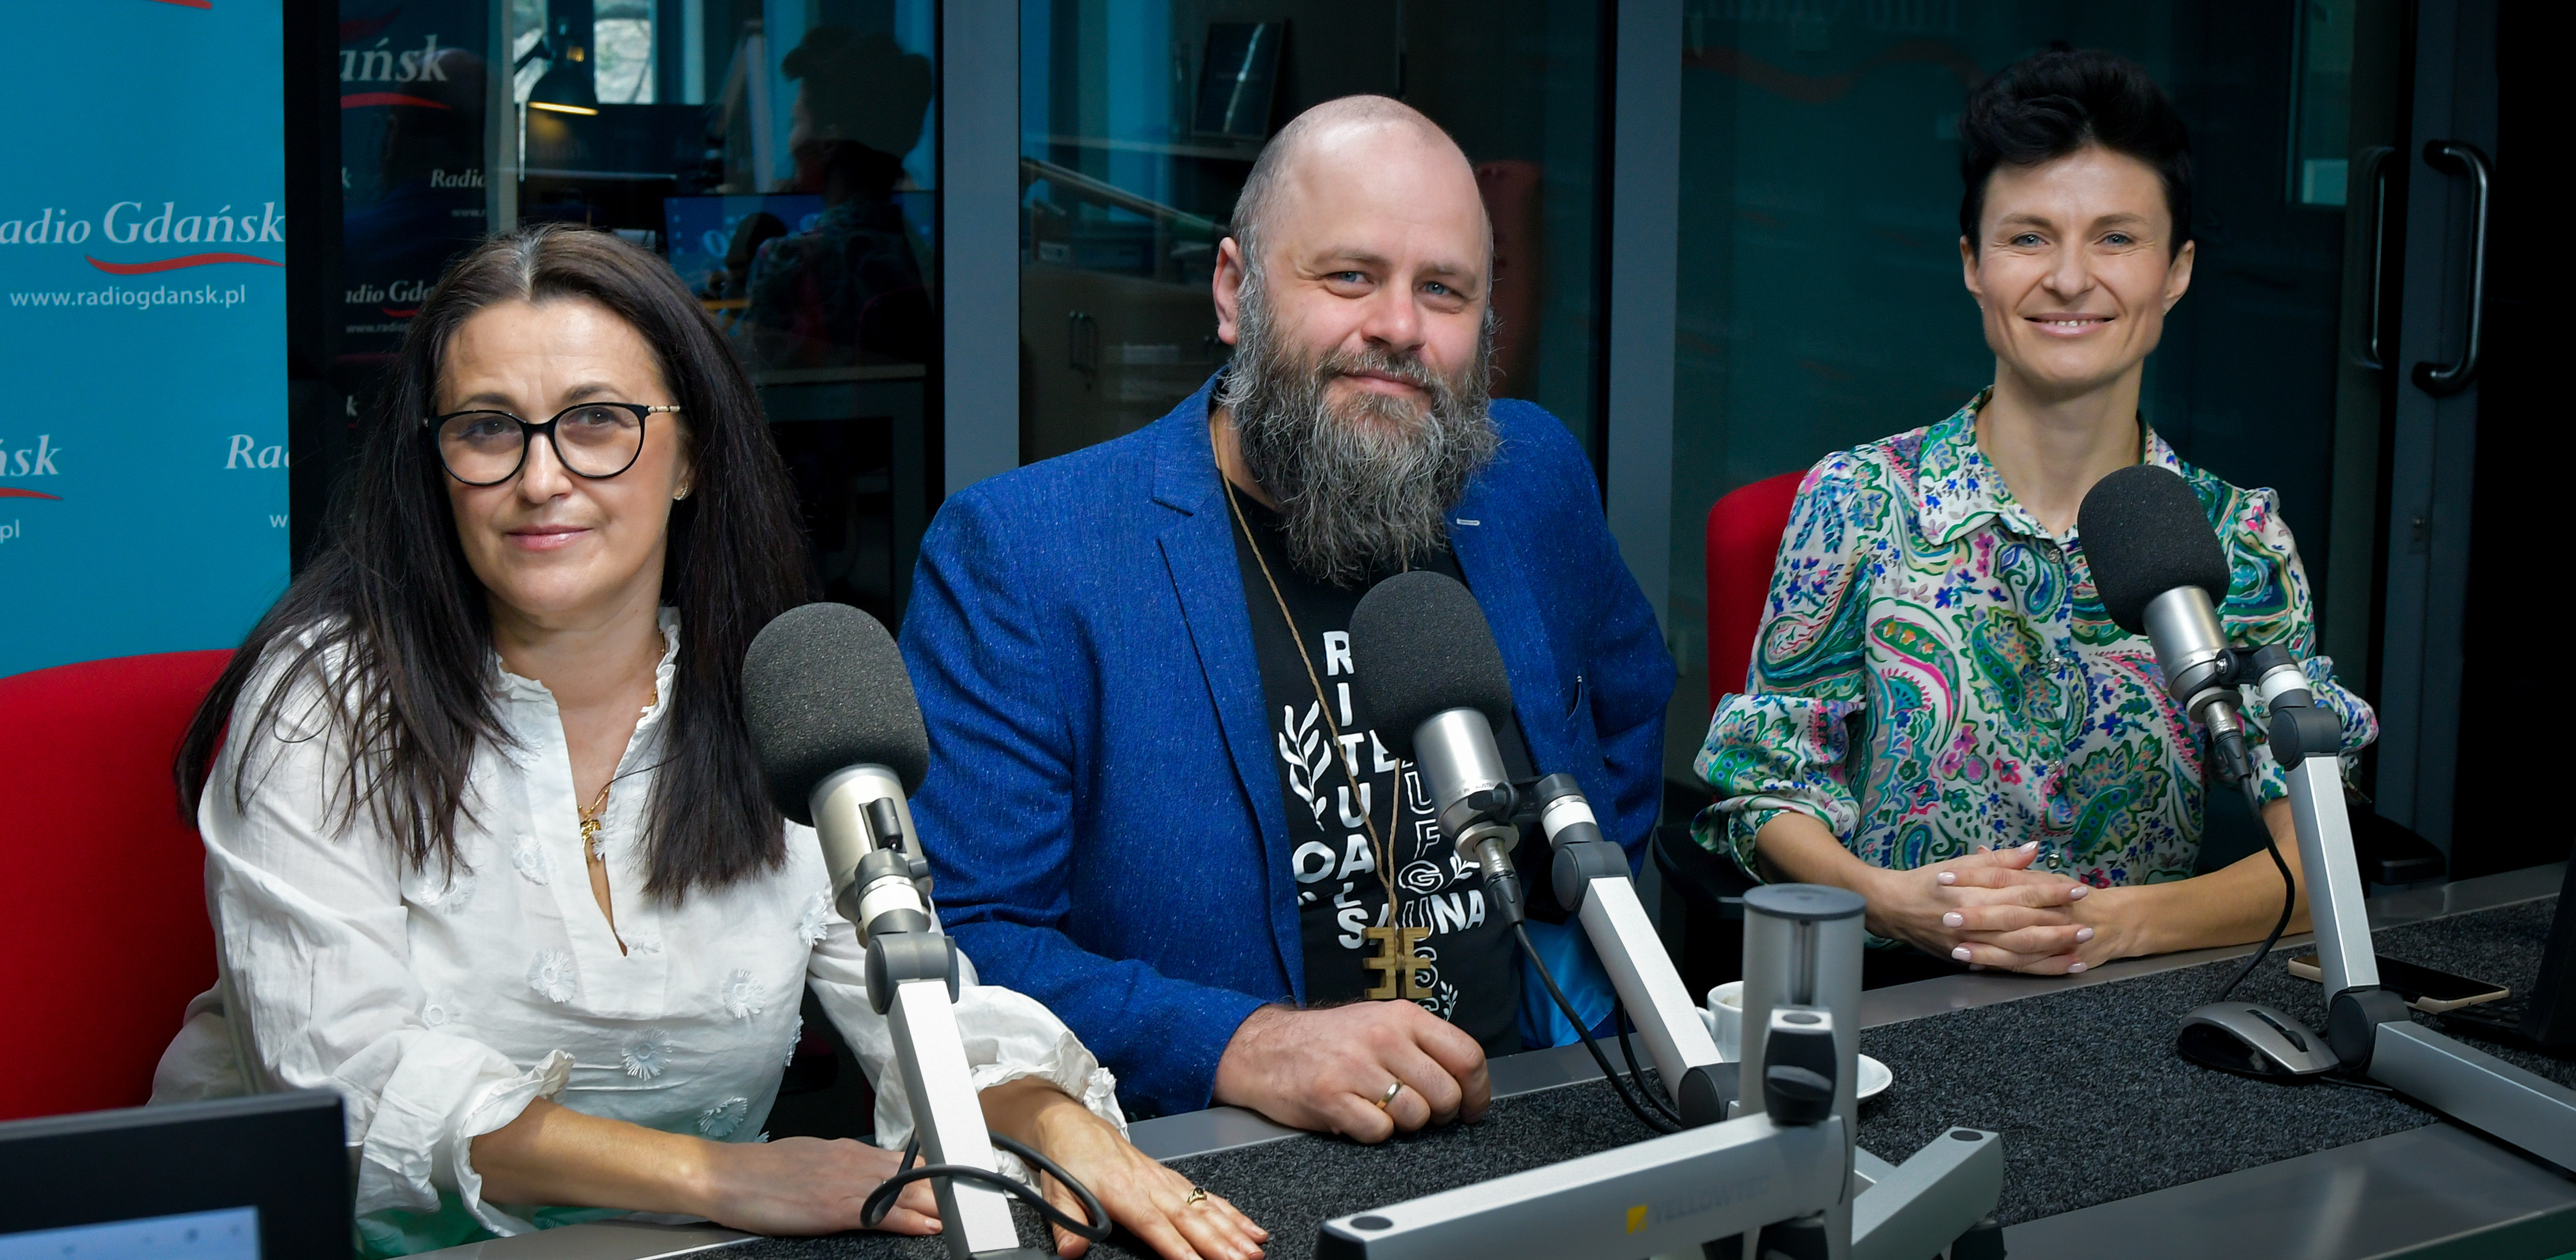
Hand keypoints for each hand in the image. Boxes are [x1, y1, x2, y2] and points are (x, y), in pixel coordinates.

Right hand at [692, 1135, 940, 1236]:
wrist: (727, 1176)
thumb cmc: (762, 1171)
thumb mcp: (812, 1158)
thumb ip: (843, 1167)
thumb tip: (866, 1176)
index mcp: (848, 1152)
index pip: (905, 1160)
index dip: (935, 1172)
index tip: (957, 1179)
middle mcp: (853, 1163)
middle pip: (913, 1175)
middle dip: (945, 1189)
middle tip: (973, 1199)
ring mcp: (846, 1184)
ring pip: (905, 1192)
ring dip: (938, 1205)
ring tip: (964, 1214)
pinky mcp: (833, 1207)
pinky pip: (882, 1214)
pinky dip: (909, 1220)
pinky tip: (928, 1227)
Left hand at [988, 1080, 1267, 1259]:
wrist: (1071, 1123)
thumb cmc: (1066, 1160)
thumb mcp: (1054, 1192)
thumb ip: (1066, 1222)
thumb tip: (1070, 1250)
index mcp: (1121, 1191)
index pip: (1154, 1224)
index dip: (1177, 1246)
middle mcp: (1149, 1185)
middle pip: (1190, 1218)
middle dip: (1219, 1243)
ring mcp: (1165, 1180)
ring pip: (1205, 1208)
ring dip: (1233, 1230)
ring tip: (1255, 1251)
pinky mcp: (1172, 1178)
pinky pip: (1208, 1197)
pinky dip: (1233, 1213)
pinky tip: (1251, 1229)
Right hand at [1211, 1003, 1489, 1141]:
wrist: (1264, 1047)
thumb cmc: (1328, 1040)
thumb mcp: (1380, 1021)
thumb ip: (1422, 1044)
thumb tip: (1466, 1081)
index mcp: (1402, 1016)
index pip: (1467, 1055)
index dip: (1478, 1091)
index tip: (1473, 1108)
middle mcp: (1383, 1037)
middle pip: (1446, 1093)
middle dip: (1440, 1114)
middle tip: (1422, 1113)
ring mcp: (1355, 1067)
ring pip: (1415, 1116)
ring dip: (1405, 1124)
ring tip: (1383, 1110)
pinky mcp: (1330, 1097)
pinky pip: (1379, 1132)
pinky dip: (1373, 1133)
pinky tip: (1358, 1116)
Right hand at [1860, 841, 2094, 973]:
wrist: (1891, 908)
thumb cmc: (1926, 882)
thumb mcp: (1959, 864)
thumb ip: (1999, 860)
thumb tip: (2034, 851)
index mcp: (1971, 893)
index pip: (2018, 892)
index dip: (2051, 891)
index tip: (2079, 889)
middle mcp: (1972, 921)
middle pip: (2022, 926)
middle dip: (2057, 926)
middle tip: (2089, 926)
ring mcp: (1970, 944)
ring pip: (2017, 952)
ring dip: (2051, 953)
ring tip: (2080, 950)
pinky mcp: (1969, 960)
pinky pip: (2007, 967)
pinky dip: (2035, 969)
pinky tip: (2058, 968)